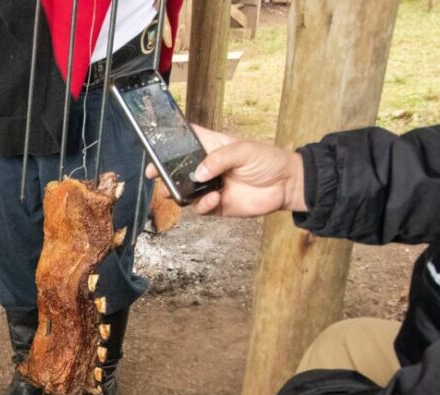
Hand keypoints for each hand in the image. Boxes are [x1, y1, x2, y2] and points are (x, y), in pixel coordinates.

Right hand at [146, 126, 306, 217]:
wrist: (286, 185)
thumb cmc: (267, 160)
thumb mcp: (243, 150)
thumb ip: (219, 159)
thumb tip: (198, 172)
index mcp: (211, 146)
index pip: (185, 140)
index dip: (169, 141)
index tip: (154, 145)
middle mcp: (206, 167)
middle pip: (177, 169)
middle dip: (163, 172)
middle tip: (155, 174)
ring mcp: (210, 187)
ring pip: (184, 191)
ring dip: (179, 192)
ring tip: (182, 190)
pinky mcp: (216, 205)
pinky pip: (200, 208)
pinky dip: (202, 205)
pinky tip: (214, 198)